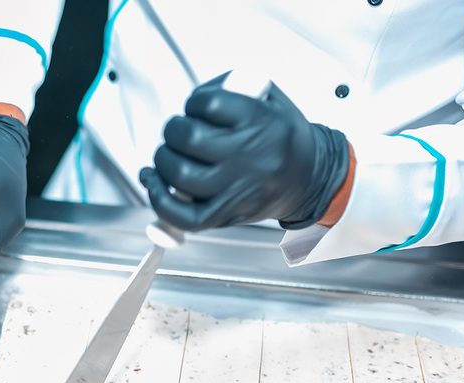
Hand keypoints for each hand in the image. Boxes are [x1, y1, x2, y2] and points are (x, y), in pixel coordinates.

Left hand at [139, 76, 349, 231]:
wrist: (309, 179)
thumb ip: (233, 87)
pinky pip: (182, 214)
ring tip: (167, 154)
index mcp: (260, 122)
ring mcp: (235, 188)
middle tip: (177, 131)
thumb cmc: (284, 140)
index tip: (194, 107)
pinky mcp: (225, 213)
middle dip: (172, 130)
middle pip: (188, 138)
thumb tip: (195, 97)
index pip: (207, 103)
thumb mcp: (271, 99)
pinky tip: (154, 182)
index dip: (192, 102)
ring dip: (161, 160)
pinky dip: (159, 198)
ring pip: (179, 174)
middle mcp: (247, 156)